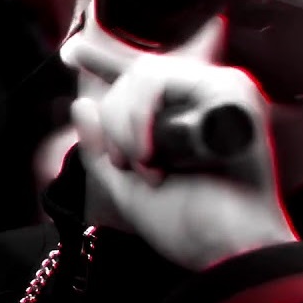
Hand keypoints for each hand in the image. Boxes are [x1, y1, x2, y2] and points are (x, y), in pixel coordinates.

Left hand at [67, 19, 297, 270]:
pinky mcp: (232, 93)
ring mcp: (224, 91)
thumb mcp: (127, 189)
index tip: (69, 52)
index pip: (140, 80)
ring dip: (129, 126)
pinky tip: (159, 157)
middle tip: (130, 166)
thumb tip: (81, 103)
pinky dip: (144, 121)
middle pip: (136, 73)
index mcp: (188, 118)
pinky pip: (159, 82)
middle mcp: (208, 98)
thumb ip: (102, 148)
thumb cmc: (190, 226)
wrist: (229, 250)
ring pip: (144, 74)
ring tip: (151, 167)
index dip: (102, 60)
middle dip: (116, 122)